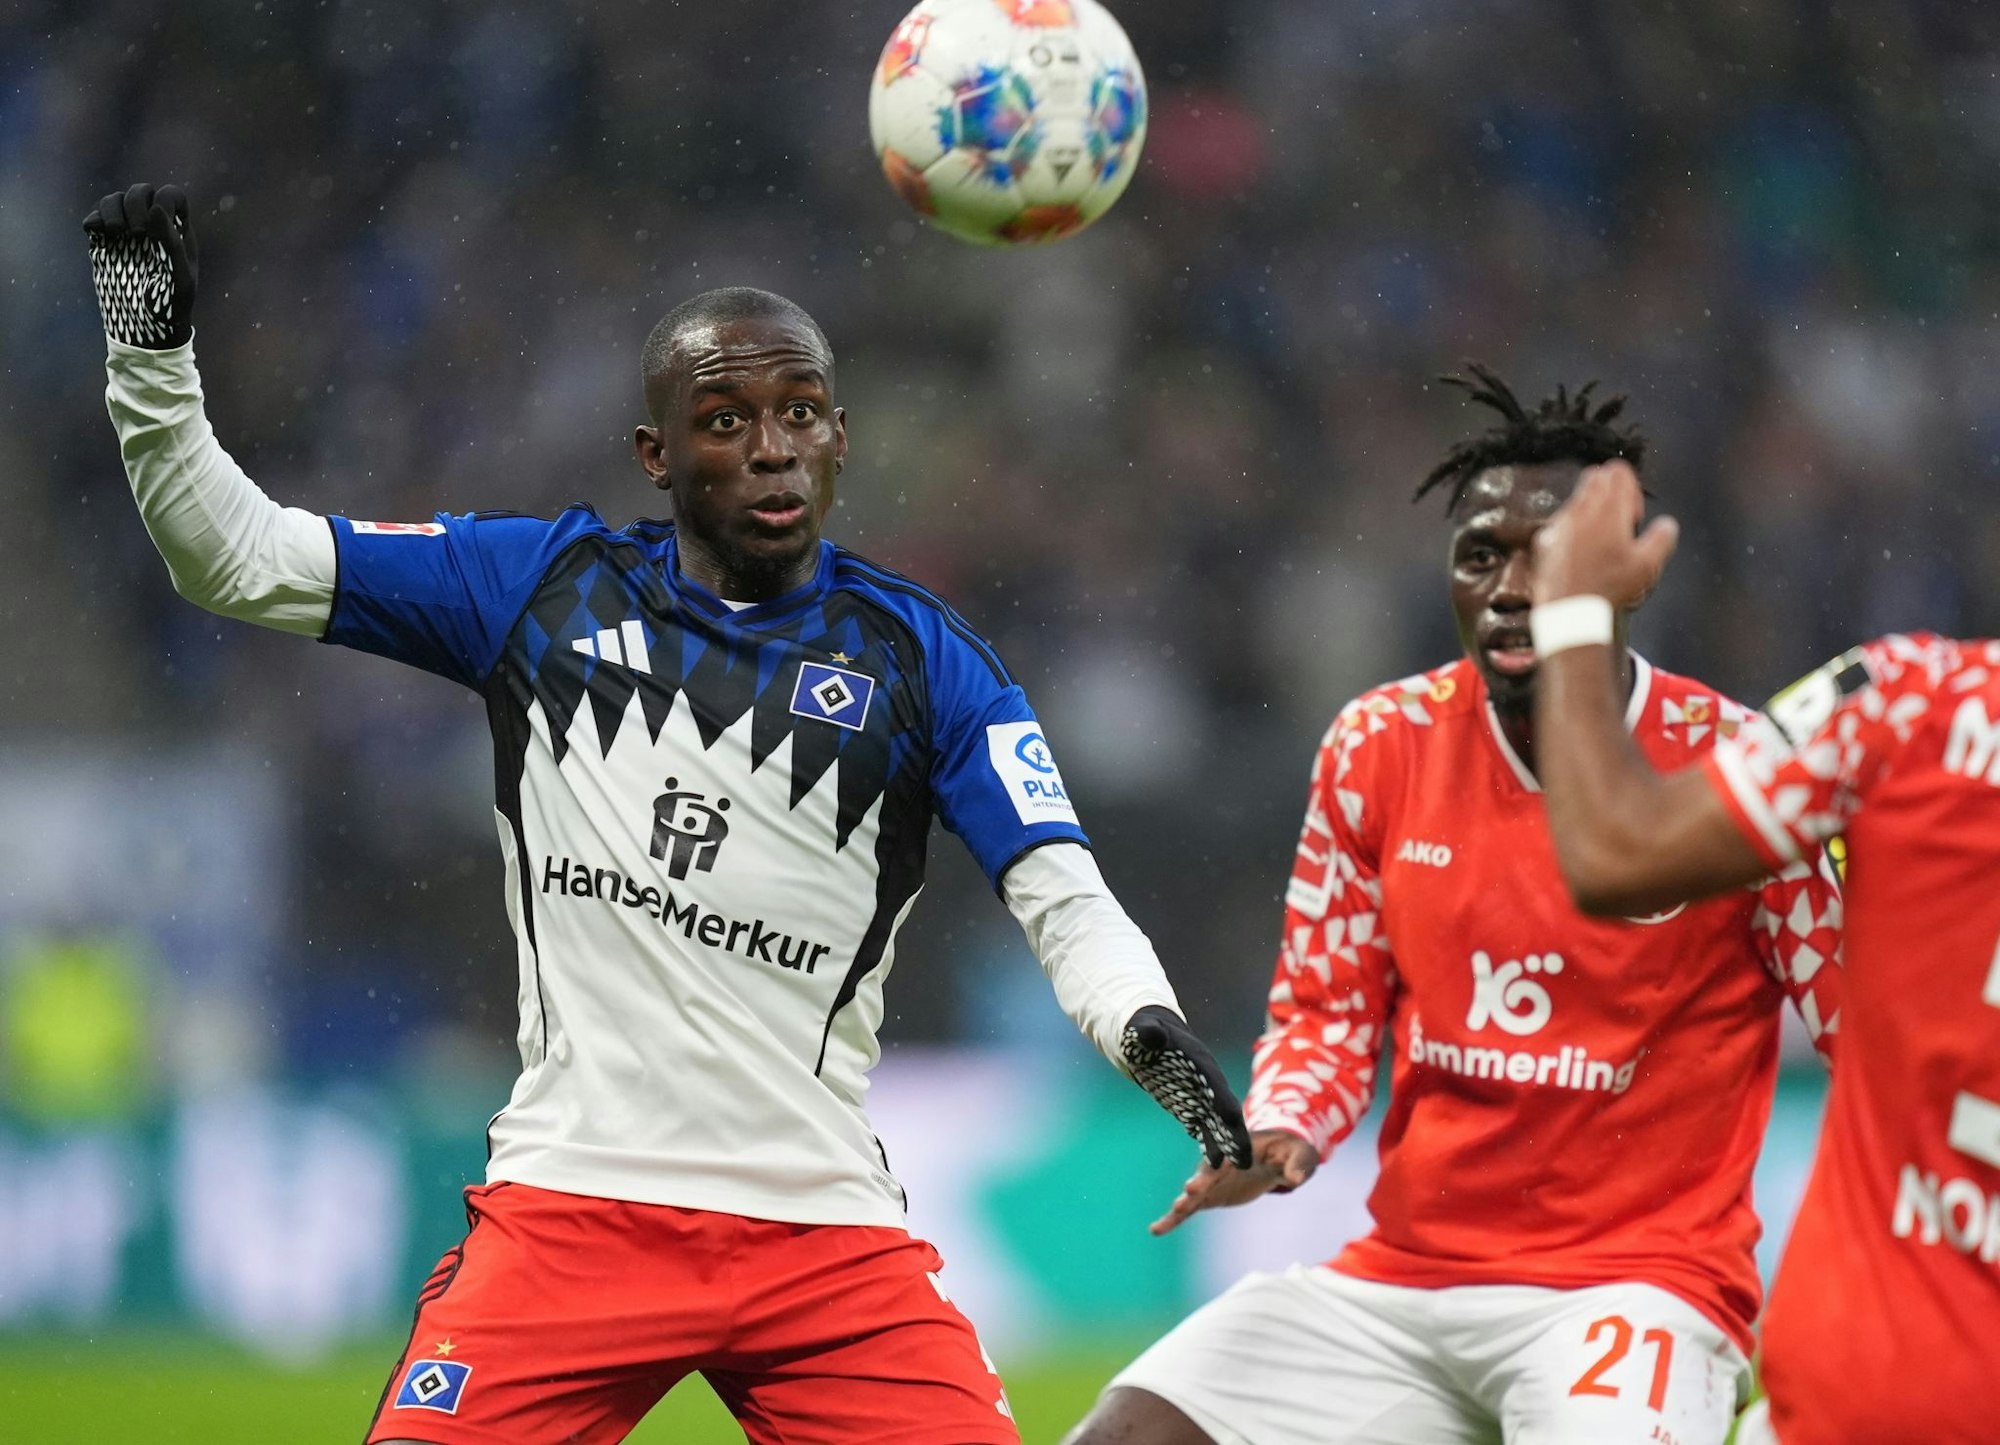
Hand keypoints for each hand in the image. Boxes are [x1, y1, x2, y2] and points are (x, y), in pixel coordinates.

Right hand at [84, 182, 199, 348]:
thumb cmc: (171, 305)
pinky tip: (96, 233)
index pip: (171, 195)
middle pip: (141, 191)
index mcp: (177, 231)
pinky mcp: (105, 244)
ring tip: (116, 233)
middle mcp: (153, 227)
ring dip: (111, 208)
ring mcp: (127, 234)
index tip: (156, 224)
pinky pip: (95, 218)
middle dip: (134, 202)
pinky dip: (94, 219)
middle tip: (135, 233)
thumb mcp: (180, 277)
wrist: (146, 327)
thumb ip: (171, 242)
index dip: (163, 199)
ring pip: (115, 200)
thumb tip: (155, 208)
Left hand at [1119, 1005, 1252, 1169]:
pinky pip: (1203, 1128)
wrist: (1150, 1038)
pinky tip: (1214, 1164)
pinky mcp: (1190, 1107)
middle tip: (1245, 1157)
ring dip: (1228, 1144)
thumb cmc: (1145, 1031)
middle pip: (1225, 1108)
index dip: (1222, 1099)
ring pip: (1218, 1123)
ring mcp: (1200, 1096)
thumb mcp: (1142, 1030)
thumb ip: (1147, 1033)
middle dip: (1236, 1132)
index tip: (1232, 1118)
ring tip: (1239, 1167)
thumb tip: (1150, 1034)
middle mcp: (1206, 1082)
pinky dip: (1210, 1144)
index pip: (1215, 1084)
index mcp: (1199, 1063)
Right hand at [1149, 1129, 1317, 1235]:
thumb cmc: (1289, 1151)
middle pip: (1208, 1173)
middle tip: (1191, 1189)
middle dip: (1201, 1181)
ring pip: (1195, 1193)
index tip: (1217, 1169)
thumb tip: (1296, 1179)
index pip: (1230, 1155)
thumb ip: (1298, 1164)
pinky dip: (1173, 1219)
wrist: (1276, 1157)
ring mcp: (1212, 1181)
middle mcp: (1221, 1164)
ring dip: (1186, 1202)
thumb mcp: (1300, 1153)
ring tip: (1174, 1212)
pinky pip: (1189, 1210)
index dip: (1224, 1162)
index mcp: (1240, 1149)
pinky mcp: (1209, 1196)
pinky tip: (1156, 1230)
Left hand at [1531, 462, 1679, 607]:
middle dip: (1611, 492)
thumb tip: (1667, 525)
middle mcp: (1580, 511)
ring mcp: (1559, 524)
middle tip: (1621, 524)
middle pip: (1596, 477)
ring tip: (1603, 544)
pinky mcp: (1545, 540)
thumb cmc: (1610, 589)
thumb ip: (1662, 538)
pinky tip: (1582, 556)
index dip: (1632, 487)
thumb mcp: (1648, 565)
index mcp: (1608, 510)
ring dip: (1592, 511)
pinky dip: (1574, 530)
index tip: (1634, 515)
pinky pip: (1561, 523)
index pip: (1618, 471)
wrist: (1569, 612)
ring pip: (1577, 499)